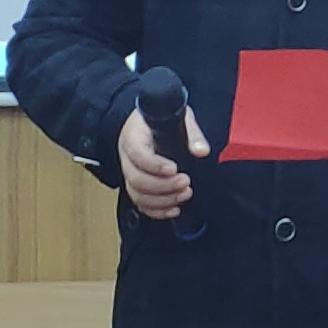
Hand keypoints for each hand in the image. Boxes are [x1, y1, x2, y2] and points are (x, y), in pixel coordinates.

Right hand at [118, 102, 209, 219]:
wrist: (146, 123)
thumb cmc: (160, 119)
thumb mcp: (179, 116)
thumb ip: (192, 133)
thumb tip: (201, 150)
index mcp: (133, 136)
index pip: (138, 154)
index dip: (155, 165)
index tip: (174, 168)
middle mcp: (127, 157)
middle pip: (136, 178)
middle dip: (163, 186)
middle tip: (185, 183)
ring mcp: (129, 173)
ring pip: (137, 194)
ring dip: (162, 200)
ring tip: (184, 194)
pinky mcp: (135, 185)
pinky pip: (140, 204)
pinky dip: (157, 211)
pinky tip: (174, 208)